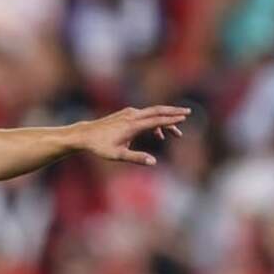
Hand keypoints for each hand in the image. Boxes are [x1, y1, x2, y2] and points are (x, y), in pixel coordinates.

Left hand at [73, 105, 189, 166]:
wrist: (85, 135)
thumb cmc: (100, 147)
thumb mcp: (118, 155)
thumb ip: (137, 158)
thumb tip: (153, 162)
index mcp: (132, 125)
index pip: (156, 120)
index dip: (171, 120)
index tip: (184, 118)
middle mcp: (132, 116)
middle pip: (157, 110)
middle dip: (173, 112)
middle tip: (188, 113)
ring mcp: (128, 113)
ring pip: (151, 113)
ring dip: (165, 121)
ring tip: (176, 134)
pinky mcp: (125, 114)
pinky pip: (145, 115)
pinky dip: (154, 122)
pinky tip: (158, 134)